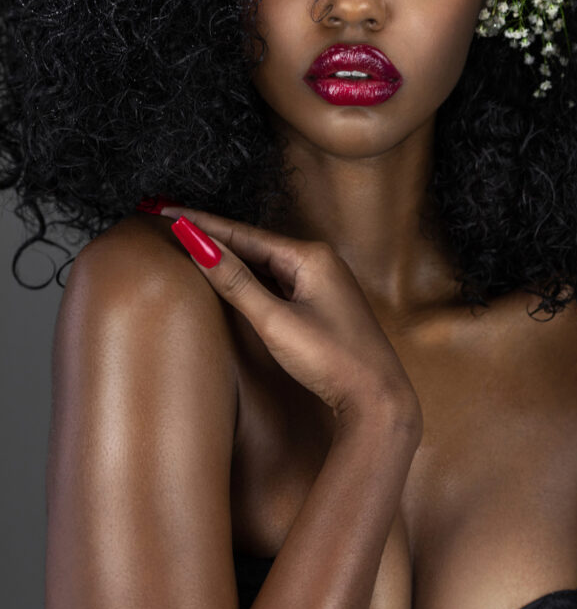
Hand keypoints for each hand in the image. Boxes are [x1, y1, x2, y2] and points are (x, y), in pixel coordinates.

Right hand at [157, 204, 421, 428]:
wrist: (377, 397)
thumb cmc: (332, 360)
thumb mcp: (275, 321)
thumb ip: (236, 283)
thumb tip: (198, 246)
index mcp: (311, 256)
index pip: (244, 234)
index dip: (202, 223)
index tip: (166, 210)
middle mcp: (319, 260)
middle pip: (254, 244)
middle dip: (213, 236)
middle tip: (171, 222)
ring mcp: (322, 282)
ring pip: (265, 263)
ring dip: (229, 256)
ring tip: (191, 243)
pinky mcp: (321, 303)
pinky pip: (277, 280)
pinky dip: (249, 276)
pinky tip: (230, 275)